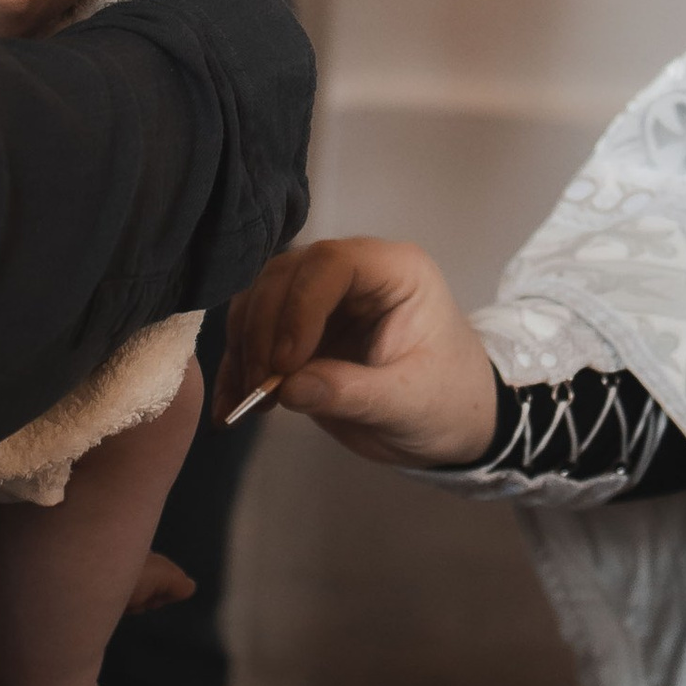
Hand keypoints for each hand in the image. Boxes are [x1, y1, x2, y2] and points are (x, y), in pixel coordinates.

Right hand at [220, 236, 497, 467]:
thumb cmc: (448, 401)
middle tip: (260, 387)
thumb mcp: (410, 404)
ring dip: (244, 347)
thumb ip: (352, 393)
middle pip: (286, 276)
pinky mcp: (302, 329)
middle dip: (263, 330)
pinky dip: (240, 366)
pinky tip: (231, 405)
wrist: (454, 421)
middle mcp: (355, 273)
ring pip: (261, 299)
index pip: (331, 264)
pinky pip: (257, 333)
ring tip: (246, 401)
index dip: (299, 307)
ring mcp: (324, 299)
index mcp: (395, 272)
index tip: (285, 362)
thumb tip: (289, 387)